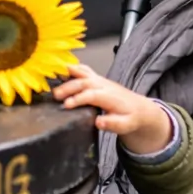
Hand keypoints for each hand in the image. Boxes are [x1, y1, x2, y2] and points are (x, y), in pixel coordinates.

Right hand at [53, 63, 170, 154]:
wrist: (139, 108)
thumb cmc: (130, 118)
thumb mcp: (125, 126)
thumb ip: (113, 124)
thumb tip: (98, 122)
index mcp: (110, 97)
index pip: (92, 95)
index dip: (79, 98)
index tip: (66, 105)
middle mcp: (104, 85)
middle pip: (85, 83)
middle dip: (69, 87)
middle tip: (55, 95)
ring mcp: (101, 80)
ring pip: (84, 73)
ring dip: (69, 74)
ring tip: (53, 76)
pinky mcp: (97, 79)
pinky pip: (85, 70)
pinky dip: (73, 68)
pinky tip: (62, 68)